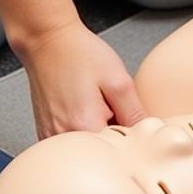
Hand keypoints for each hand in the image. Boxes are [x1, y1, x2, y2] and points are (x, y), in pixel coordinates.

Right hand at [15, 22, 146, 139]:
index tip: (128, 116)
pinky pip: (72, 142)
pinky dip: (81, 130)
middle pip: (101, 151)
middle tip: (109, 105)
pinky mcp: (45, 132)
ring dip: (97, 131)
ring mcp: (50, 137)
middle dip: (114, 134)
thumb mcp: (119, 80)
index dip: (131, 134)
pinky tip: (81, 109)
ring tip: (93, 103)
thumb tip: (147, 134)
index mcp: (84, 127)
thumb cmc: (79, 54)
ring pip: (86, 147)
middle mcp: (63, 137)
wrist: (48, 41)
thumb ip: (135, 113)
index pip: (120, 150)